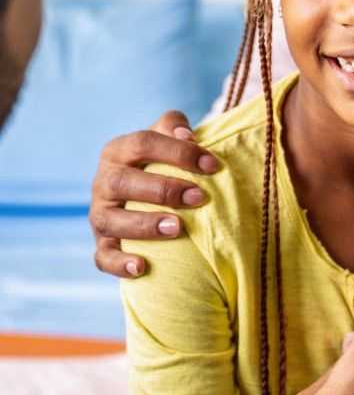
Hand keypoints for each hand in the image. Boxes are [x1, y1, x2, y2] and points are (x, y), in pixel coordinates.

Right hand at [89, 110, 218, 277]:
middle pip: (123, 182)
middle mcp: (104, 181)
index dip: (178, 152)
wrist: (141, 192)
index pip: (143, 143)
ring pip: (110, 220)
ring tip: (177, 228)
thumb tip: (186, 135)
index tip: (212, 165)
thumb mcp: (166, 138)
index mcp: (118, 151)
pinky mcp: (102, 243)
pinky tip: (142, 267)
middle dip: (163, 189)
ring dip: (144, 225)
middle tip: (199, 198)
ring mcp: (100, 214)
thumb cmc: (160, 162)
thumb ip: (174, 126)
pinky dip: (119, 263)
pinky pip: (103, 257)